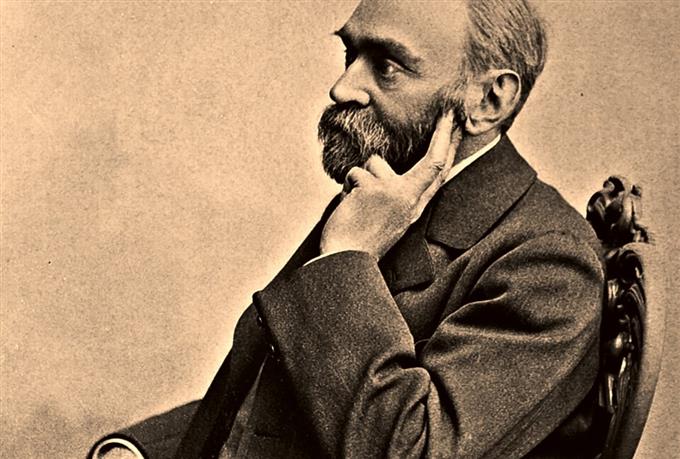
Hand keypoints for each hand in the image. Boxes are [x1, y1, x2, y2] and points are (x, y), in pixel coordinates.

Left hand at [320, 110, 460, 259]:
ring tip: (358, 205)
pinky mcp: (372, 189)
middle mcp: (409, 199)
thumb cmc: (363, 239)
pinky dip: (346, 189)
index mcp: (414, 206)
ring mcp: (392, 192)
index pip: (438, 173)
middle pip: (433, 161)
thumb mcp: (390, 217)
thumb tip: (382, 164)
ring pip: (374, 164)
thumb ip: (396, 193)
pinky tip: (348, 208)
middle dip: (442, 134)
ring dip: (360, 180)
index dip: (448, 148)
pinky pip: (353, 174)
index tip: (454, 127)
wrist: (346, 259)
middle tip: (449, 111)